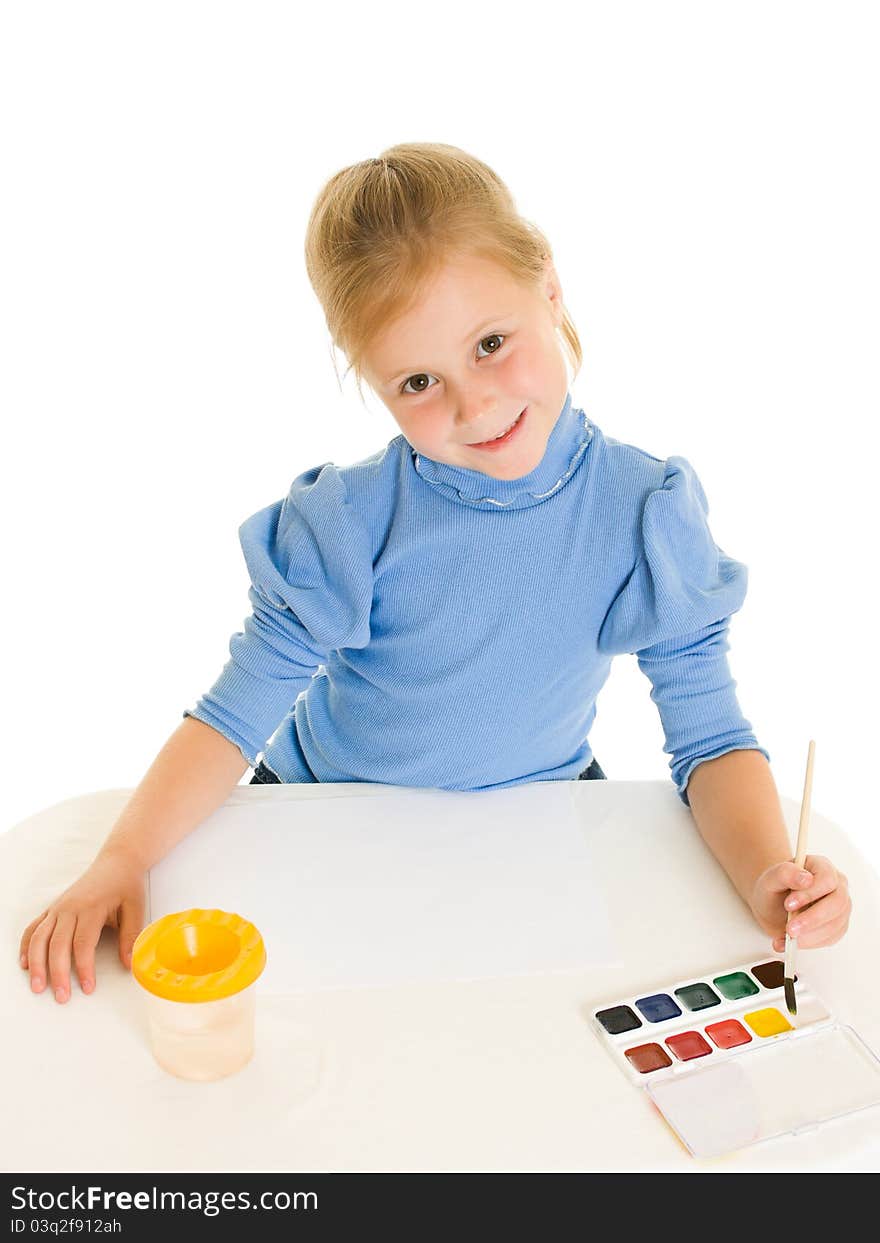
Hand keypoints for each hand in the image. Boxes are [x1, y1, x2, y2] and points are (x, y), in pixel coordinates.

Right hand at [19, 849, 146, 1003]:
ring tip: (37, 986)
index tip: (88, 988)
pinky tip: (25, 964)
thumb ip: (131, 936)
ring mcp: (58, 908)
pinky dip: (26, 946)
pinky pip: (33, 928)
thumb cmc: (126, 885)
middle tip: (61, 996)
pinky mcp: (52, 909)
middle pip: (57, 945)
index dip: (84, 968)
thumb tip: (130, 964)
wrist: (116, 862)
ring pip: (40, 938)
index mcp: (91, 908)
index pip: (83, 943)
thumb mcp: (136, 908)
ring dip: (36, 964)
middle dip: (57, 973)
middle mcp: (70, 908)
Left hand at [750, 853, 850, 951]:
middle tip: (790, 929)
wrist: (772, 905)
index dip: (810, 894)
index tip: (788, 905)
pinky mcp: (837, 926)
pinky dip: (809, 943)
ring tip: (785, 938)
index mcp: (822, 867)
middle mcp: (837, 886)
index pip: (826, 880)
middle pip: (837, 903)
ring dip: (810, 935)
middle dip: (812, 919)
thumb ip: (785, 873)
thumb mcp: (770, 878)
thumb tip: (805, 878)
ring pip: (835, 923)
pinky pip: (830, 937)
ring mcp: (840, 907)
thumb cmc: (774, 888)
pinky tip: (789, 943)